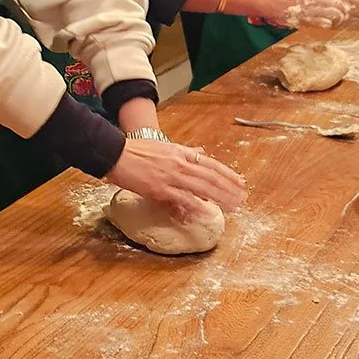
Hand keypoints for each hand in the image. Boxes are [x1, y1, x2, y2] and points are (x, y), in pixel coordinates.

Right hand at [107, 137, 246, 214]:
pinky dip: (197, 205)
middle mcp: (179, 163)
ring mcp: (170, 176)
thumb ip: (183, 151)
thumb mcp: (163, 146)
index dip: (227, 174)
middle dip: (229, 188)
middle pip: (210, 176)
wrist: (115, 153)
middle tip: (242, 198)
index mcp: (180, 152)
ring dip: (220, 197)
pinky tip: (208, 211)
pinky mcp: (160, 189)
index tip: (240, 182)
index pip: (210, 163)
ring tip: (233, 206)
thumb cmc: (136, 150)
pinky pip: (182, 198)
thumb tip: (200, 152)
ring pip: (202, 187)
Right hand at [252, 0, 354, 29]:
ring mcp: (308, 9)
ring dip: (335, 16)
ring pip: (326, 13)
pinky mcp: (300, 18)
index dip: (350, 0)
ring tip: (344, 18)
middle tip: (356, 12)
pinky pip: (313, 21)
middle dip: (346, 9)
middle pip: (335, 5)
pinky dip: (321, 22)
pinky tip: (328, 24)